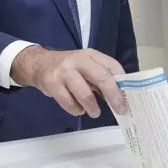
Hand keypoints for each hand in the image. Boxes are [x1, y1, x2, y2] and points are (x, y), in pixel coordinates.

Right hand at [11, 46, 127, 117]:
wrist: (39, 64)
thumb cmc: (69, 68)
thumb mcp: (86, 66)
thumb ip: (101, 78)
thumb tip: (120, 96)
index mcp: (91, 55)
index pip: (112, 66)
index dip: (123, 82)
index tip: (129, 97)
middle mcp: (78, 60)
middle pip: (102, 77)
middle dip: (114, 96)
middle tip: (120, 110)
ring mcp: (64, 71)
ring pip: (85, 93)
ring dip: (93, 107)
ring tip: (95, 112)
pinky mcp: (52, 83)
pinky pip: (69, 102)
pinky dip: (76, 109)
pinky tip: (77, 109)